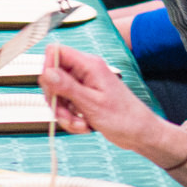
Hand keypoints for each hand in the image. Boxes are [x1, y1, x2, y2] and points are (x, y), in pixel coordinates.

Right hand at [39, 45, 174, 156]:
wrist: (140, 134)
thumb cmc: (125, 117)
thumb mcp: (91, 103)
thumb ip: (67, 87)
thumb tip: (47, 73)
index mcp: (89, 66)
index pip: (56, 52)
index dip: (48, 68)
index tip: (52, 89)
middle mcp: (85, 73)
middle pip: (52, 77)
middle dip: (56, 100)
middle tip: (66, 113)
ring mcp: (84, 87)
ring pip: (58, 96)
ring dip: (64, 114)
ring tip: (79, 123)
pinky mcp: (83, 100)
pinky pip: (66, 107)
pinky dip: (71, 120)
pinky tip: (84, 126)